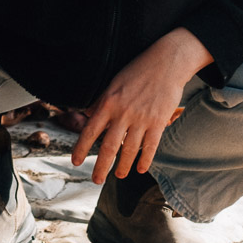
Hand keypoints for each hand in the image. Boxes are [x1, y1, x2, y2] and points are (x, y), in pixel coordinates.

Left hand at [73, 27, 212, 185]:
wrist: (167, 62)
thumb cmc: (137, 71)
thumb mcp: (113, 83)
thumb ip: (101, 102)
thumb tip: (87, 116)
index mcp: (108, 103)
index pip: (90, 131)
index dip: (81, 148)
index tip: (75, 162)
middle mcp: (123, 113)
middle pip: (109, 147)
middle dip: (101, 167)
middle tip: (96, 181)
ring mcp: (142, 118)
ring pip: (129, 150)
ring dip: (123, 166)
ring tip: (119, 175)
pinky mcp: (159, 121)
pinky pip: (150, 146)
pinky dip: (145, 160)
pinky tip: (140, 169)